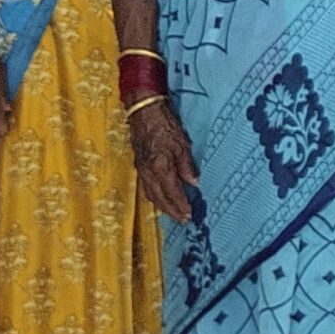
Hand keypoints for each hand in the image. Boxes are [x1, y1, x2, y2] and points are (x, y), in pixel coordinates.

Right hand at [130, 104, 200, 221]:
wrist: (143, 113)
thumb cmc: (165, 126)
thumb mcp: (181, 144)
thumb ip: (187, 166)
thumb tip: (194, 183)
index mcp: (160, 167)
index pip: (172, 192)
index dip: (180, 205)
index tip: (189, 215)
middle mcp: (148, 172)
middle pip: (159, 198)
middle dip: (171, 211)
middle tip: (183, 220)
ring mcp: (142, 170)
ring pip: (151, 194)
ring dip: (163, 206)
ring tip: (174, 213)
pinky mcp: (139, 166)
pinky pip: (147, 187)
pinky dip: (155, 196)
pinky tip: (162, 198)